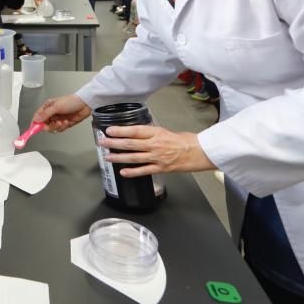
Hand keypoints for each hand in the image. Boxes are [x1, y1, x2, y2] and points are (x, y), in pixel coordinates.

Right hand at [33, 94, 90, 131]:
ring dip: (57, 126)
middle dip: (49, 126)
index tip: (34, 129)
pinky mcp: (64, 124)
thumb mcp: (57, 106)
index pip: (37, 117)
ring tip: (62, 122)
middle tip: (54, 124)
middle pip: (44, 125)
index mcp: (47, 107)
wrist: (85, 104)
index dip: (36, 123)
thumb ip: (46, 114)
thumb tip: (36, 119)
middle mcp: (51, 114)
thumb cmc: (72, 101)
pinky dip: (62, 127)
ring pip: (52, 128)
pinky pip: (59, 129)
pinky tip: (66, 122)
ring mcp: (57, 119)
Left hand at [98, 125, 214, 176]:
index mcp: (156, 133)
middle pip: (131, 144)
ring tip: (108, 157)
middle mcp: (155, 145)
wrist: (200, 152)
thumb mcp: (166, 131)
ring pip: (134, 157)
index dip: (121, 131)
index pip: (135, 131)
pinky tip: (123, 172)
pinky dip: (132, 172)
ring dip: (119, 157)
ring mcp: (157, 157)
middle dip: (114, 143)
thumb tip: (136, 133)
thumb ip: (150, 133)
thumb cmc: (185, 141)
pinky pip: (144, 170)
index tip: (109, 130)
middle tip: (103, 142)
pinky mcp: (161, 168)